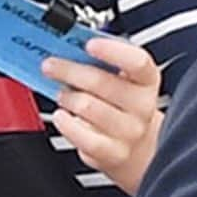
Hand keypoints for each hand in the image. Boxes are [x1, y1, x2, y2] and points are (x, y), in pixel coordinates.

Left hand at [42, 37, 161, 193]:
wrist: (136, 146)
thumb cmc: (121, 103)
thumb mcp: (120, 77)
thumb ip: (100, 60)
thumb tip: (68, 44)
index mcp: (146, 79)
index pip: (137, 62)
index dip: (112, 51)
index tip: (89, 44)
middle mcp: (142, 105)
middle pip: (101, 82)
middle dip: (69, 70)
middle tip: (50, 65)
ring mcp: (129, 131)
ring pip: (87, 107)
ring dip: (67, 97)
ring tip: (61, 93)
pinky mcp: (113, 153)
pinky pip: (83, 137)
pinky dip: (66, 124)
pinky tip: (62, 116)